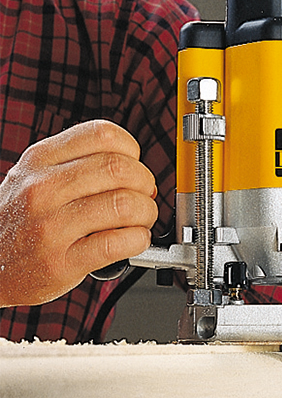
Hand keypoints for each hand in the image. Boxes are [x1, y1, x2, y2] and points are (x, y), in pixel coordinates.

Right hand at [0, 120, 157, 306]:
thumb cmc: (20, 221)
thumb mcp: (34, 177)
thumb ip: (79, 165)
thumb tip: (136, 170)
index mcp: (40, 160)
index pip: (102, 134)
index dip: (131, 149)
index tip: (133, 165)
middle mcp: (42, 189)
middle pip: (120, 168)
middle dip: (145, 183)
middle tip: (144, 197)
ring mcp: (49, 227)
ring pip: (124, 205)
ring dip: (146, 214)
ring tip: (139, 221)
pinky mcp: (61, 262)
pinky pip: (117, 243)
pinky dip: (137, 240)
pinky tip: (132, 241)